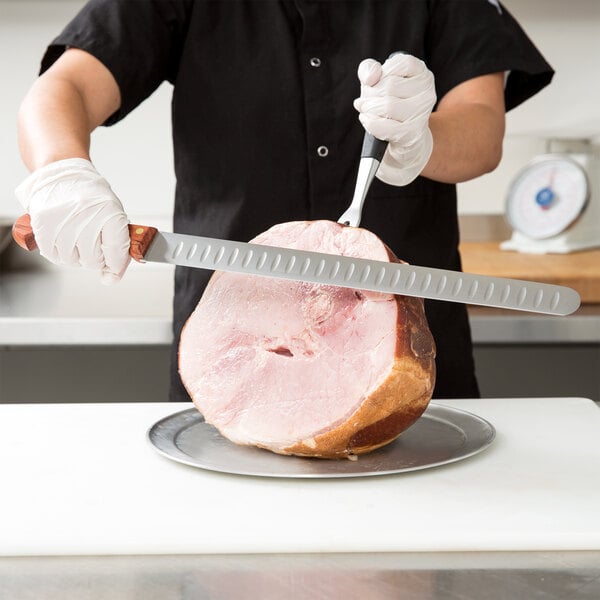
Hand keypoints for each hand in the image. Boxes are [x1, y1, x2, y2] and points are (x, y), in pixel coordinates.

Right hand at [15, 158, 129, 284]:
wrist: (63, 172)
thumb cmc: (91, 196)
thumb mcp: (113, 214)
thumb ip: (117, 245)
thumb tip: (112, 277)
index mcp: (109, 212)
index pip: (116, 251)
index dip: (116, 266)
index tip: (113, 273)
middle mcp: (86, 215)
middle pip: (93, 260)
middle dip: (96, 258)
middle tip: (93, 244)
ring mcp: (63, 219)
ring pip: (72, 261)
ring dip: (76, 256)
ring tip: (77, 238)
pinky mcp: (43, 224)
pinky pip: (53, 255)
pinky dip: (59, 253)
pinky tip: (63, 240)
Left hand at [353, 54, 435, 185]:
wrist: (404, 142)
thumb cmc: (389, 107)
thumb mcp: (377, 82)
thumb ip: (369, 69)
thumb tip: (371, 77)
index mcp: (422, 74)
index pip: (399, 63)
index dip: (381, 73)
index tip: (375, 83)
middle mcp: (427, 92)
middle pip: (389, 86)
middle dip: (370, 94)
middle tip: (365, 102)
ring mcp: (421, 114)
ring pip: (387, 105)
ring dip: (369, 109)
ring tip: (365, 111)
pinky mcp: (412, 133)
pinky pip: (384, 126)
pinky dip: (370, 123)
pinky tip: (366, 120)